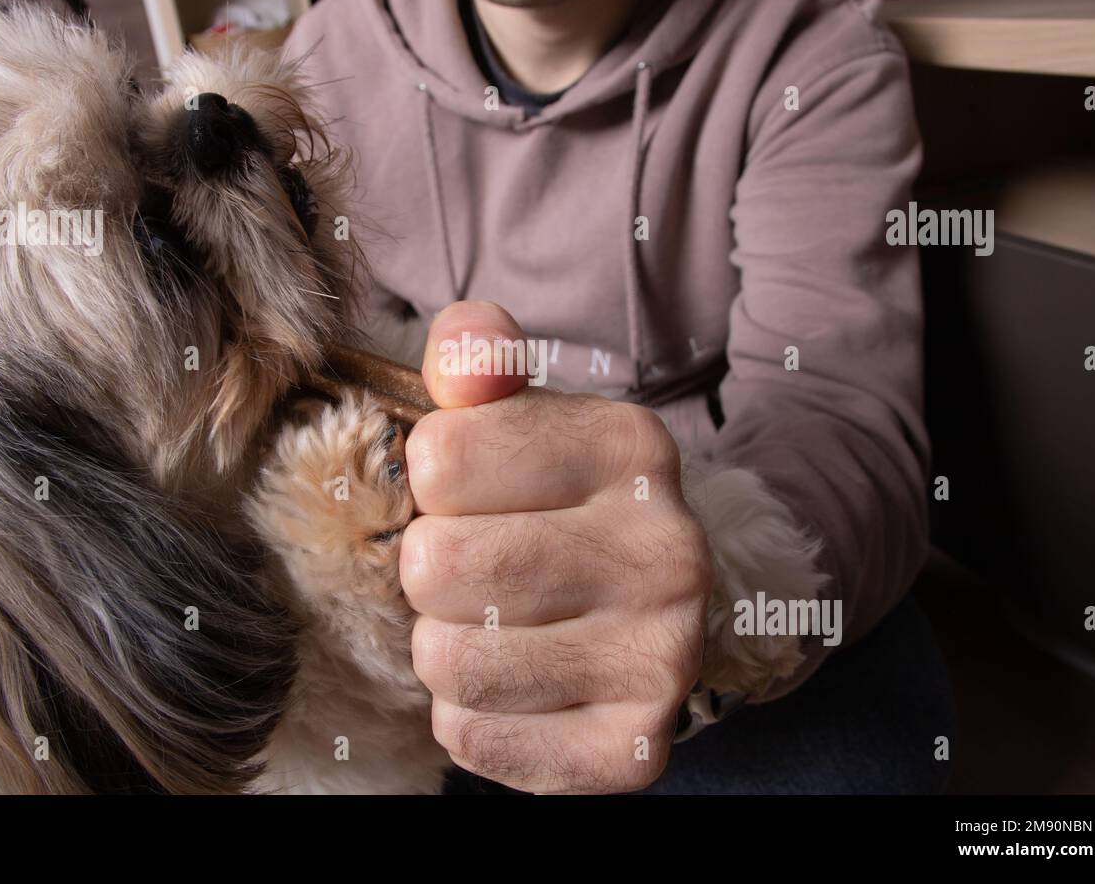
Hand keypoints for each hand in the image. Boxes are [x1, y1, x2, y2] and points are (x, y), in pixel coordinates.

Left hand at [402, 301, 714, 792]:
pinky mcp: (634, 747)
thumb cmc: (560, 501)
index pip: (439, 459)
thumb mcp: (525, 415)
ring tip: (496, 627)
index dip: (431, 480)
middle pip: (434, 566)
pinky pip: (472, 738)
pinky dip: (470, 716)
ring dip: (445, 646)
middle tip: (477, 570)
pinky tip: (519, 685)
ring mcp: (661, 658)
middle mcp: (666, 551)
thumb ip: (478, 361)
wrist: (654, 604)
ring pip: (447, 661)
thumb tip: (464, 347)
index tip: (472, 492)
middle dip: (429, 570)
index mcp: (632, 447)